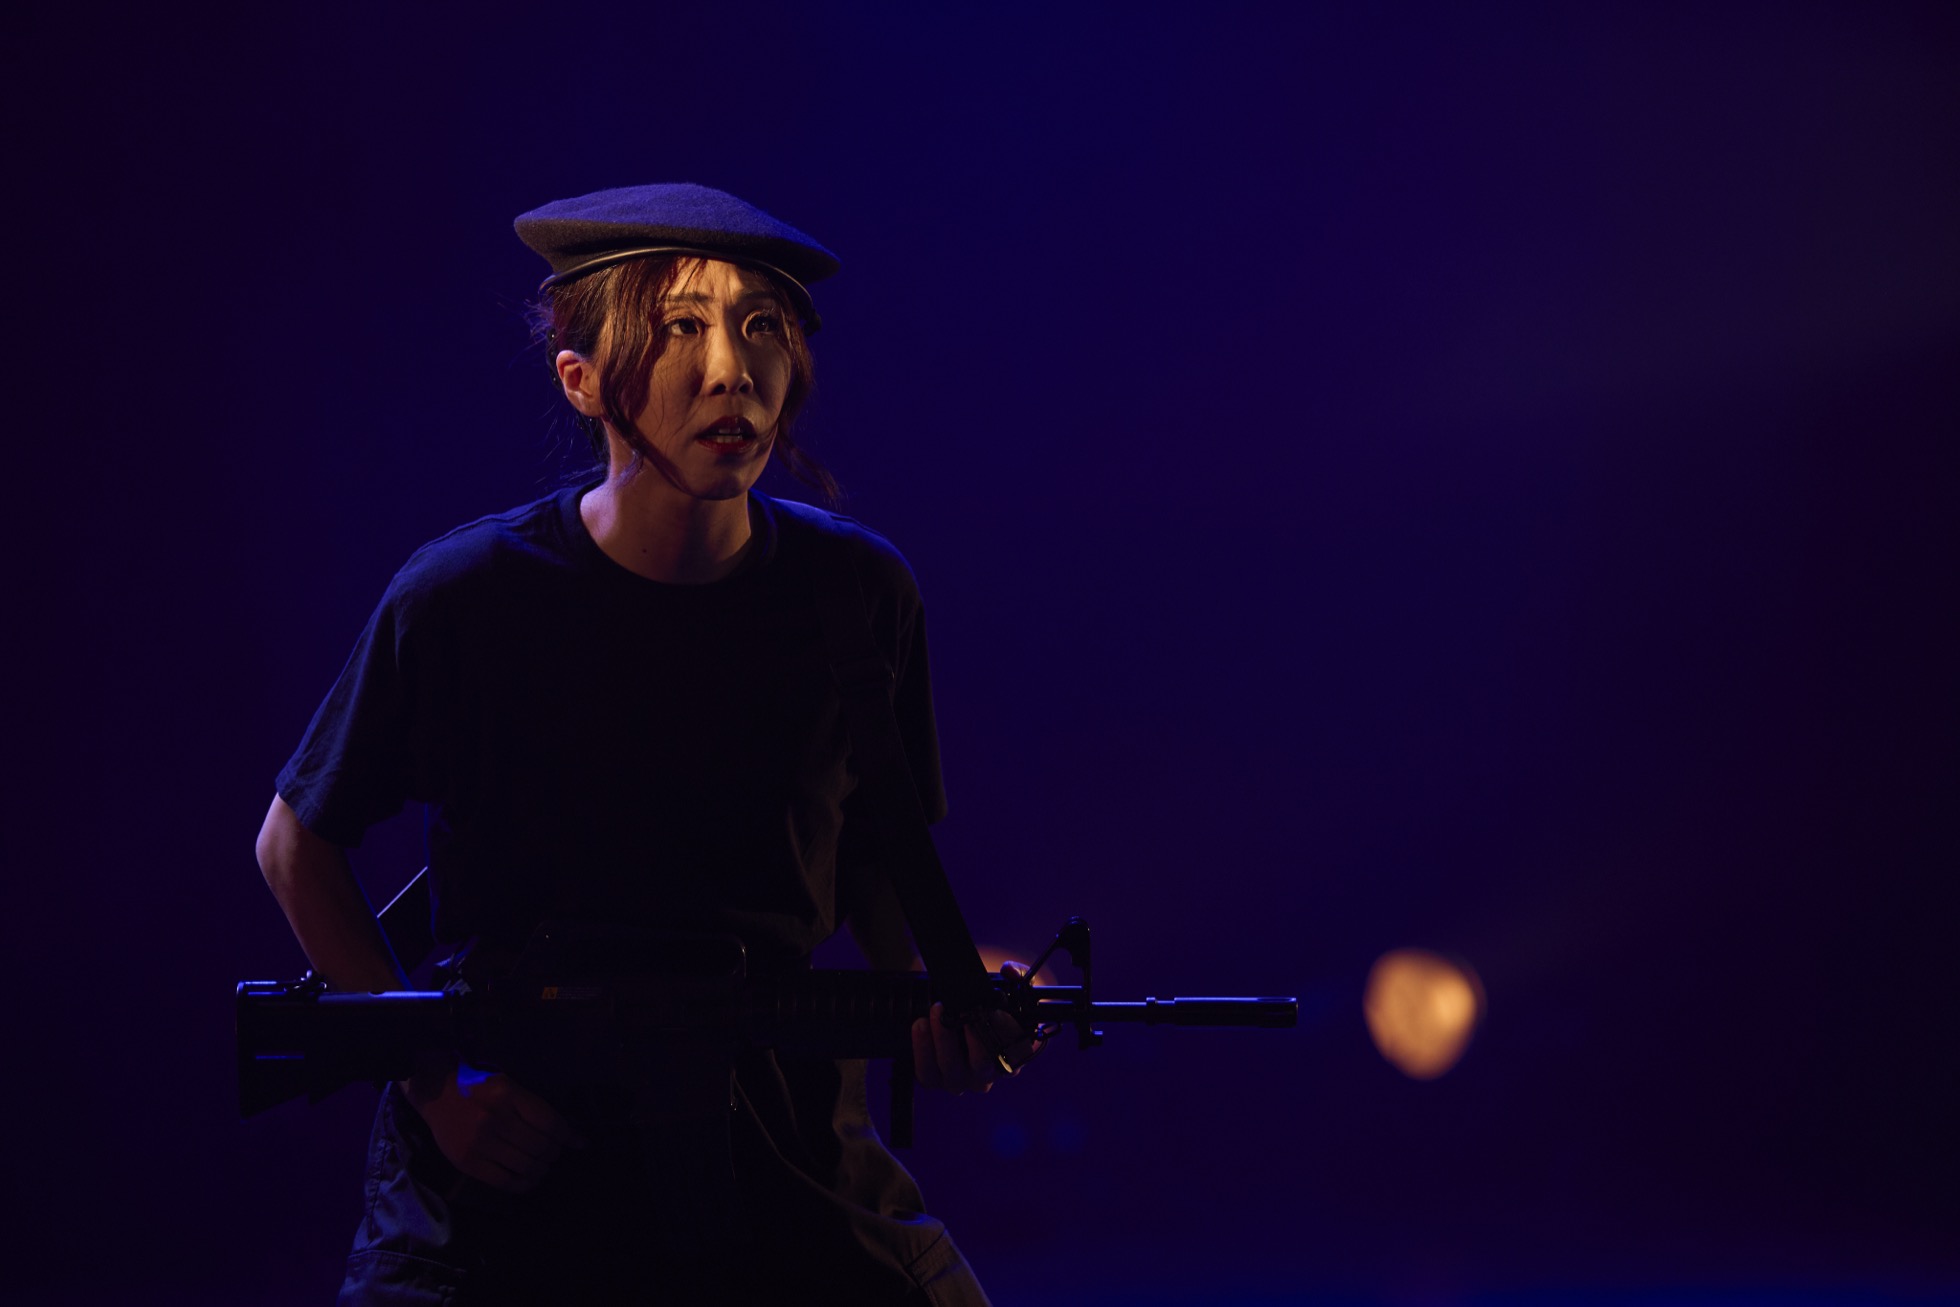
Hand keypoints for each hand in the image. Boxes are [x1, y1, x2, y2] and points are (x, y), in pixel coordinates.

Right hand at [399, 1058, 586, 1192]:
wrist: (437, 1095)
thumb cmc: (480, 1088)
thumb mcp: (509, 1086)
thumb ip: (536, 1108)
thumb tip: (571, 1133)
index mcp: (508, 1094)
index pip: (549, 1123)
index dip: (568, 1136)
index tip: (579, 1143)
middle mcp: (495, 1118)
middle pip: (540, 1147)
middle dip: (554, 1154)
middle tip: (554, 1154)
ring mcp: (479, 1142)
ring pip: (525, 1166)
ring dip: (542, 1170)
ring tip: (543, 1166)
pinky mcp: (467, 1162)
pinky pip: (504, 1181)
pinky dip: (523, 1184)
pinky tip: (529, 1180)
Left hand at [910, 962, 1045, 1094]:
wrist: (952, 1008)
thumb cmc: (984, 1002)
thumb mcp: (1006, 986)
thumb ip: (1017, 974)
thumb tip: (1010, 971)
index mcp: (1012, 1054)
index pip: (1019, 1054)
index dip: (1009, 1035)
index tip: (996, 1011)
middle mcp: (987, 1074)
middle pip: (983, 1065)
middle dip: (973, 1035)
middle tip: (964, 1008)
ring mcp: (960, 1079)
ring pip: (952, 1069)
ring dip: (944, 1038)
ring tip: (938, 1009)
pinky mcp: (934, 1079)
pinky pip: (926, 1072)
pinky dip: (922, 1049)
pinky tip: (920, 1024)